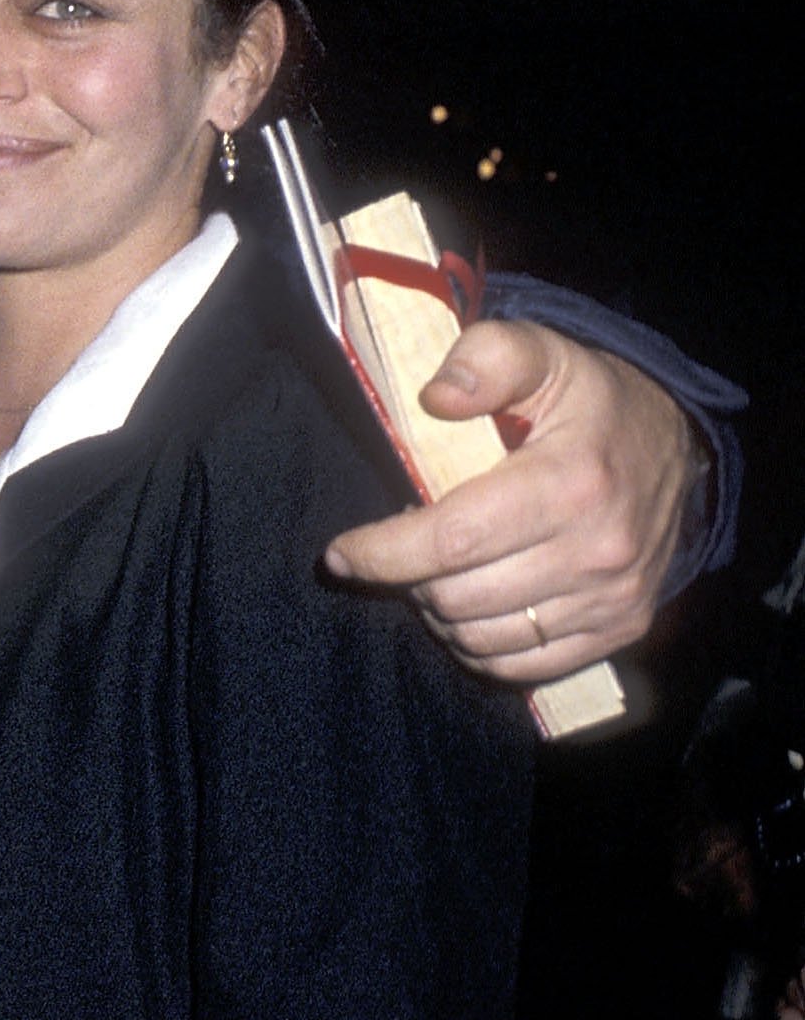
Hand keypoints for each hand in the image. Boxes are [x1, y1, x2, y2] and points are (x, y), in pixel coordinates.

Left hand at [322, 320, 699, 682]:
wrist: (677, 445)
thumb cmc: (591, 400)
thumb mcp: (543, 354)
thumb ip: (486, 359)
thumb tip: (437, 399)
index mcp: (572, 482)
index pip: (451, 541)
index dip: (383, 552)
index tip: (341, 552)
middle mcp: (598, 550)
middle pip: (458, 597)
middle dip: (409, 577)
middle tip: (403, 548)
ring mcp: (613, 598)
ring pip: (482, 639)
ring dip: (439, 613)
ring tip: (435, 574)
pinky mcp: (621, 628)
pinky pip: (523, 666)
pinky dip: (480, 646)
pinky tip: (471, 607)